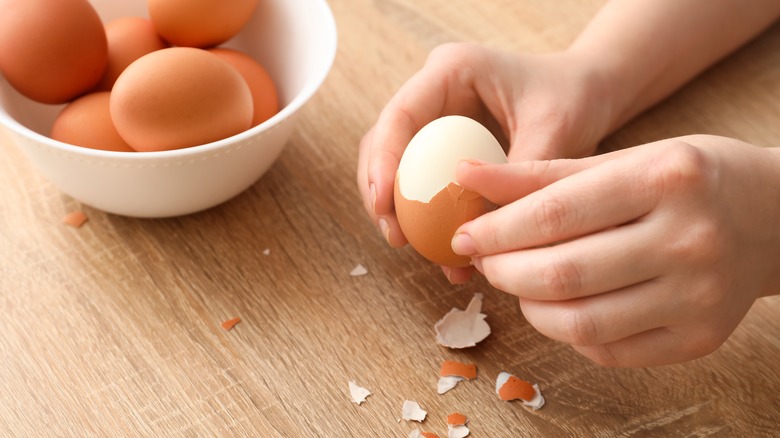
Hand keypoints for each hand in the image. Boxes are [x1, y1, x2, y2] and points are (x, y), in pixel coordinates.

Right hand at [357, 43, 617, 282]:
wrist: (588, 95)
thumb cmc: (573, 98)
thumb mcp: (554, 130)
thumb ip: (517, 173)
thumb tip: (481, 226)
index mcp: (452, 70)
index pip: (401, 114)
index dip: (383, 160)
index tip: (383, 204)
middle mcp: (434, 93)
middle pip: (384, 141)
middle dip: (380, 191)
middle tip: (395, 236)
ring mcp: (435, 120)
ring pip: (396, 165)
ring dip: (396, 208)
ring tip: (409, 246)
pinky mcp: (443, 147)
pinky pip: (421, 182)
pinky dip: (425, 216)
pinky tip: (441, 249)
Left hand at [451, 135, 779, 366]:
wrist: (776, 218)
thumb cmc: (688, 179)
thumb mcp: (623, 160)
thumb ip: (541, 174)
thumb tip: (465, 176)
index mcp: (667, 178)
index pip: (555, 214)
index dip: (496, 230)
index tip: (465, 234)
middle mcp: (689, 239)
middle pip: (563, 273)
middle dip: (504, 271)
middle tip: (485, 260)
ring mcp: (699, 296)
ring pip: (580, 322)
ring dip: (529, 307)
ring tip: (518, 283)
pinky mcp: (701, 338)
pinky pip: (609, 350)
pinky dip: (568, 332)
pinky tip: (560, 306)